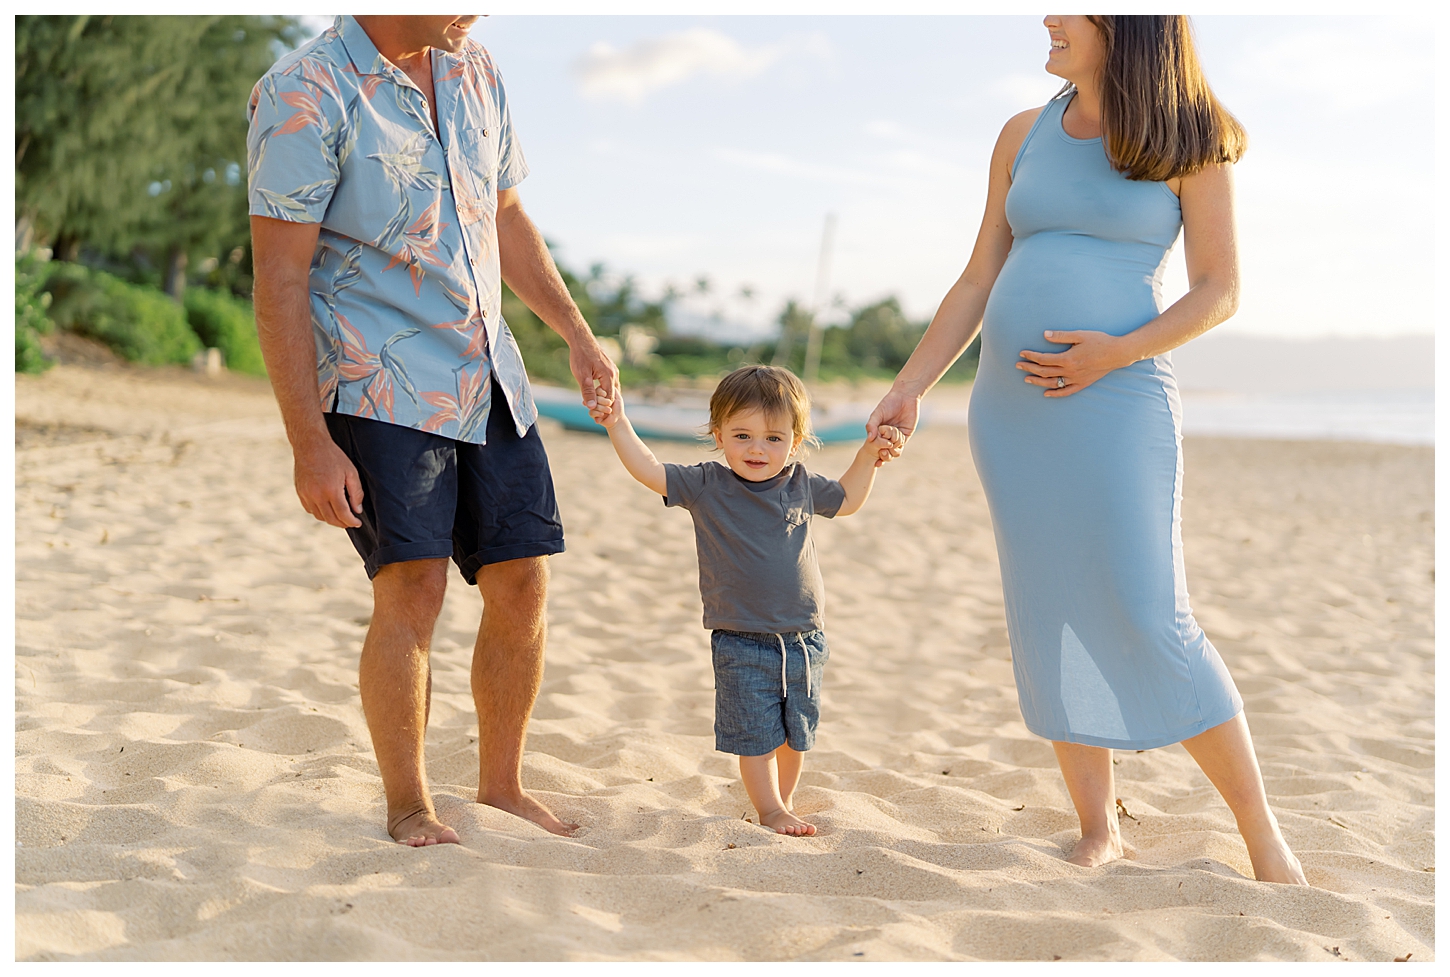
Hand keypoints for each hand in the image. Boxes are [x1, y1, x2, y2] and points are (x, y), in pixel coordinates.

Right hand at [293, 437, 362, 527]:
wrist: (310, 445)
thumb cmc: (333, 457)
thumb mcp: (351, 472)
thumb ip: (356, 492)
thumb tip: (357, 510)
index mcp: (331, 490)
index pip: (343, 514)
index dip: (351, 522)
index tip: (357, 523)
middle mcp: (317, 495)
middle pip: (331, 519)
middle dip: (342, 523)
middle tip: (350, 522)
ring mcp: (306, 495)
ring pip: (319, 516)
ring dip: (331, 519)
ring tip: (340, 516)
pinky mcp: (300, 492)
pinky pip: (310, 509)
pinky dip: (319, 512)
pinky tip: (327, 508)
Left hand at [569, 337, 618, 422]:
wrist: (581, 339)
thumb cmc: (580, 356)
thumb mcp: (582, 376)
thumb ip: (587, 392)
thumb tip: (592, 406)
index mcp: (609, 376)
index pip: (609, 398)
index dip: (602, 407)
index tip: (594, 413)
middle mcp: (614, 373)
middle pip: (612, 394)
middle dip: (604, 403)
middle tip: (595, 411)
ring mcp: (612, 369)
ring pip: (611, 387)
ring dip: (604, 396)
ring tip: (594, 402)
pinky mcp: (608, 366)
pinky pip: (609, 381)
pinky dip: (604, 388)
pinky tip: (596, 391)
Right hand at [595, 380, 625, 428]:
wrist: (617, 418)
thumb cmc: (618, 406)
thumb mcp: (617, 396)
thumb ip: (612, 389)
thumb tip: (605, 386)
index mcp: (600, 392)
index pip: (597, 390)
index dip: (601, 393)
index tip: (605, 395)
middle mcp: (595, 398)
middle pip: (594, 397)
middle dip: (603, 401)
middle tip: (610, 404)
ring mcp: (593, 406)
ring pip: (592, 405)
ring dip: (602, 408)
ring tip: (609, 411)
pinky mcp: (592, 413)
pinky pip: (591, 412)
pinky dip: (597, 414)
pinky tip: (602, 415)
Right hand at [866, 388, 918, 461]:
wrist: (905, 397)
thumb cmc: (889, 403)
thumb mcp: (877, 414)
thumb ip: (872, 425)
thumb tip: (869, 439)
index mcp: (878, 431)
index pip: (876, 446)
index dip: (875, 453)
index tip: (874, 459)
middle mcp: (887, 435)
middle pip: (885, 451)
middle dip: (883, 456)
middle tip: (881, 453)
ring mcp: (897, 436)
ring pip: (893, 451)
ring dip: (890, 453)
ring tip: (887, 449)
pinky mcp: (906, 434)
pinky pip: (901, 445)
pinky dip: (897, 447)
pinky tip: (893, 444)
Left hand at [1016, 330, 1132, 396]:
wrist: (1117, 353)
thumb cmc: (1100, 341)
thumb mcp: (1080, 335)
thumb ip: (1062, 336)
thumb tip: (1045, 334)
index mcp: (1068, 358)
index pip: (1044, 359)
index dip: (1031, 356)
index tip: (1022, 353)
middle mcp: (1070, 371)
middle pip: (1045, 371)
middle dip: (1030, 368)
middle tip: (1018, 366)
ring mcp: (1076, 379)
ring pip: (1053, 383)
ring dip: (1038, 381)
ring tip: (1026, 379)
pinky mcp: (1082, 384)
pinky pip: (1066, 392)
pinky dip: (1055, 393)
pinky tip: (1045, 393)